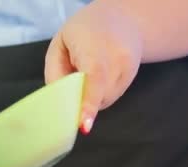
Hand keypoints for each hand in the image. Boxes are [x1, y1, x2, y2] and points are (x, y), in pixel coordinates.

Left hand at [45, 1, 142, 134]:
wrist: (121, 19)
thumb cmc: (82, 32)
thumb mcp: (60, 45)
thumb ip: (56, 73)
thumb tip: (58, 103)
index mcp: (95, 45)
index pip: (94, 77)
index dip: (89, 103)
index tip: (84, 125)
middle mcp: (118, 56)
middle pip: (98, 94)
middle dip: (81, 101)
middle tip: (71, 85)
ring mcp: (129, 68)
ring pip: (105, 99)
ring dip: (91, 97)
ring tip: (85, 74)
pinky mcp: (132, 76)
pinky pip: (111, 96)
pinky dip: (100, 94)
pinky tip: (96, 78)